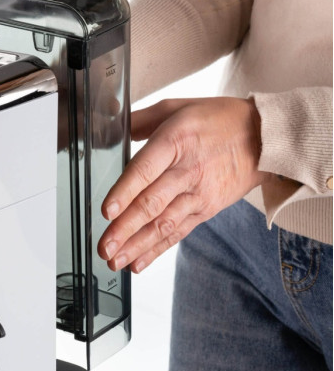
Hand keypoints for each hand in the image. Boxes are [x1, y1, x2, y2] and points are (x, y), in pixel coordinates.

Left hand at [97, 97, 269, 272]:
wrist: (266, 138)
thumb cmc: (217, 120)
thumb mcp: (176, 107)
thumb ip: (140, 120)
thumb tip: (110, 126)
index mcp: (175, 141)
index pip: (145, 170)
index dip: (125, 192)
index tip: (106, 211)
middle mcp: (187, 170)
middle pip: (153, 203)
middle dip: (125, 228)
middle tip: (104, 247)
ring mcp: (198, 193)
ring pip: (164, 223)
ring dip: (138, 245)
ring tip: (115, 261)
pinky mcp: (206, 209)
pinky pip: (178, 232)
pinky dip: (157, 249)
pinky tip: (137, 263)